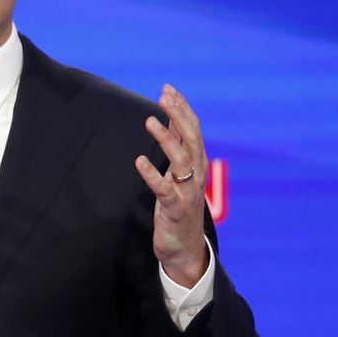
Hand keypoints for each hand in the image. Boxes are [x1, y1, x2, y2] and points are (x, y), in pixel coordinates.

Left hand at [134, 84, 208, 287]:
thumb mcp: (180, 172)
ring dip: (166, 139)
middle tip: (163, 97)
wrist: (186, 247)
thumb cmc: (180, 205)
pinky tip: (139, 161)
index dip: (182, 108)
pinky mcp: (174, 208)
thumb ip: (177, 147)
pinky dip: (152, 174)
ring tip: (150, 122)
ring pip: (181, 160)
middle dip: (178, 116)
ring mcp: (187, 191)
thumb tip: (172, 119)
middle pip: (191, 139)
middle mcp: (196, 174)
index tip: (168, 89)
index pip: (193, 129)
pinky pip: (163, 189)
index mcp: (198, 162)